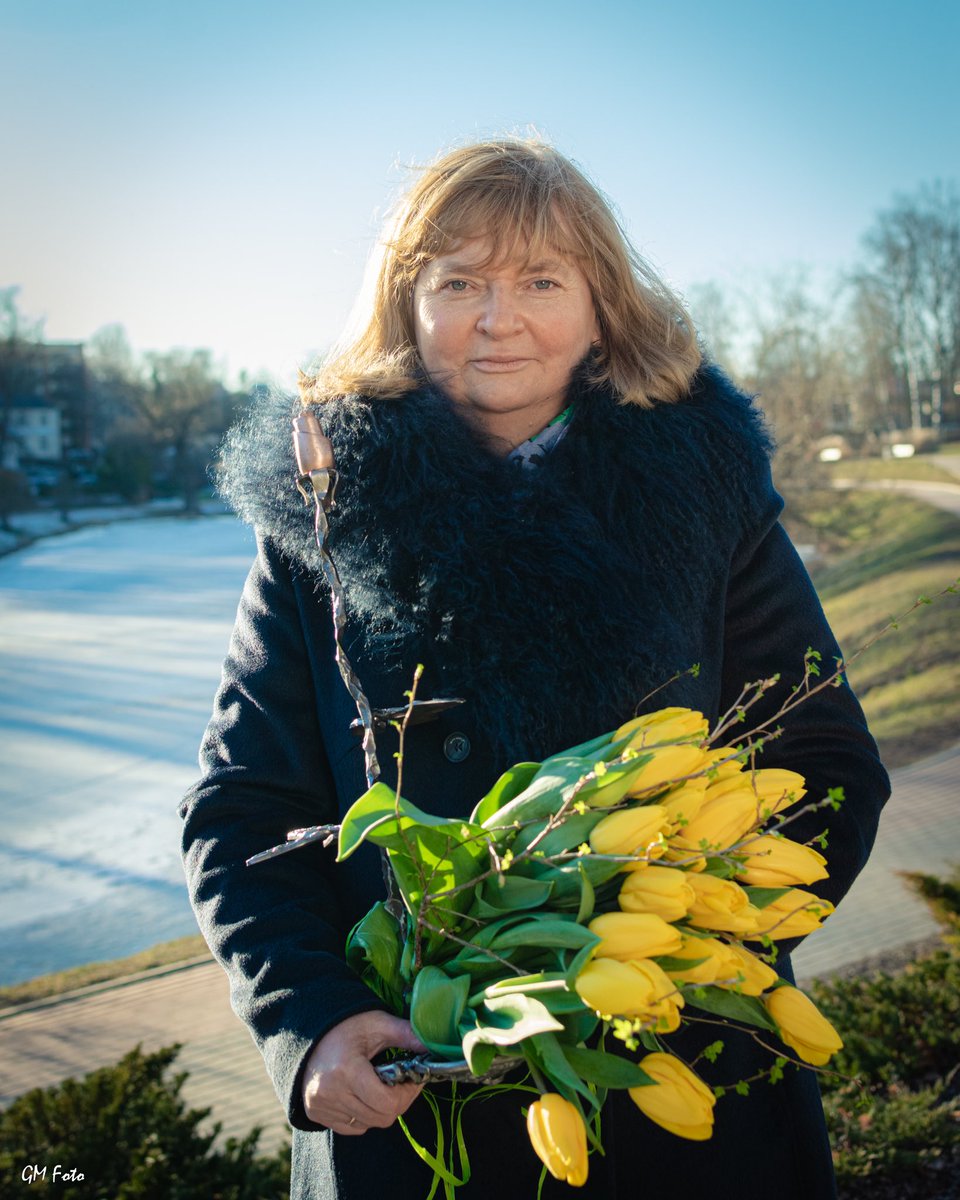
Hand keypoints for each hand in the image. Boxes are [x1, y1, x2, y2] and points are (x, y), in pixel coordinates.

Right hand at [301, 1010, 425, 1134]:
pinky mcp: (316, 1113)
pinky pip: (352, 1126)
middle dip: (398, 1102)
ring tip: (381, 1085)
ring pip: (368, 1124)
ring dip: (381, 1109)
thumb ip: (406, 1035)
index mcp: (347, 1070)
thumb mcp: (377, 1024)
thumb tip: (434, 1045)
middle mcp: (331, 1093)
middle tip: (401, 1083)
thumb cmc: (345, 1026)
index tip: (413, 1079)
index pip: (388, 1103)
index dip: (407, 1094)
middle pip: (381, 1118)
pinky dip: (364, 1115)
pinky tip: (363, 1094)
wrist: (307, 1032)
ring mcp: (321, 1106)